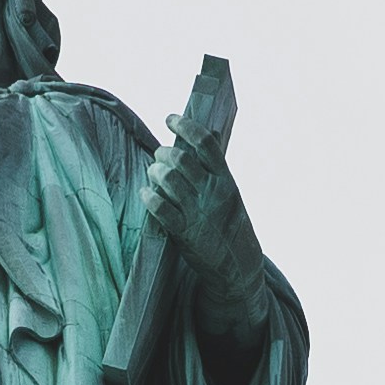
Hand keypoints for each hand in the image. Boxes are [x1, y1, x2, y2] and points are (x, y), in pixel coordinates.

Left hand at [141, 134, 254, 303]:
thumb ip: (216, 170)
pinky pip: (161, 209)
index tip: (170, 118)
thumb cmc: (232, 226)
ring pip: (168, 179)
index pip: (205, 143)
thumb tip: (209, 137)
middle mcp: (212, 192)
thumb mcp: (231, 194)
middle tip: (159, 157)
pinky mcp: (184, 232)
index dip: (185, 125)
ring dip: (155, 172)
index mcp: (225, 179)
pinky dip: (150, 197)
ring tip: (153, 173)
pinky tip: (146, 193)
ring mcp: (197, 211)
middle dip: (163, 153)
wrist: (238, 265)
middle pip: (181, 159)